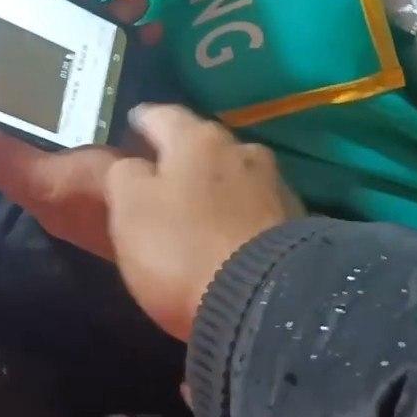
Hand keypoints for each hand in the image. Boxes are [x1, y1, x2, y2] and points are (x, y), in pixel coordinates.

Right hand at [0, 102, 303, 340]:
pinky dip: (237, 209)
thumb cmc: (184, 248)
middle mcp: (240, 148)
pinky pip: (254, 203)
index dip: (141, 119)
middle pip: (201, 141)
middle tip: (159, 168)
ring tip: (196, 201)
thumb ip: (122, 175)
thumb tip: (130, 163)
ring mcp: (272, 182)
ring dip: (214, 180)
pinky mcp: (294, 219)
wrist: (264, 301)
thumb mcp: (131, 210)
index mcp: (197, 139)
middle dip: (181, 151)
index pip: (161, 114)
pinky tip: (229, 227)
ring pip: (232, 170)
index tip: (131, 123)